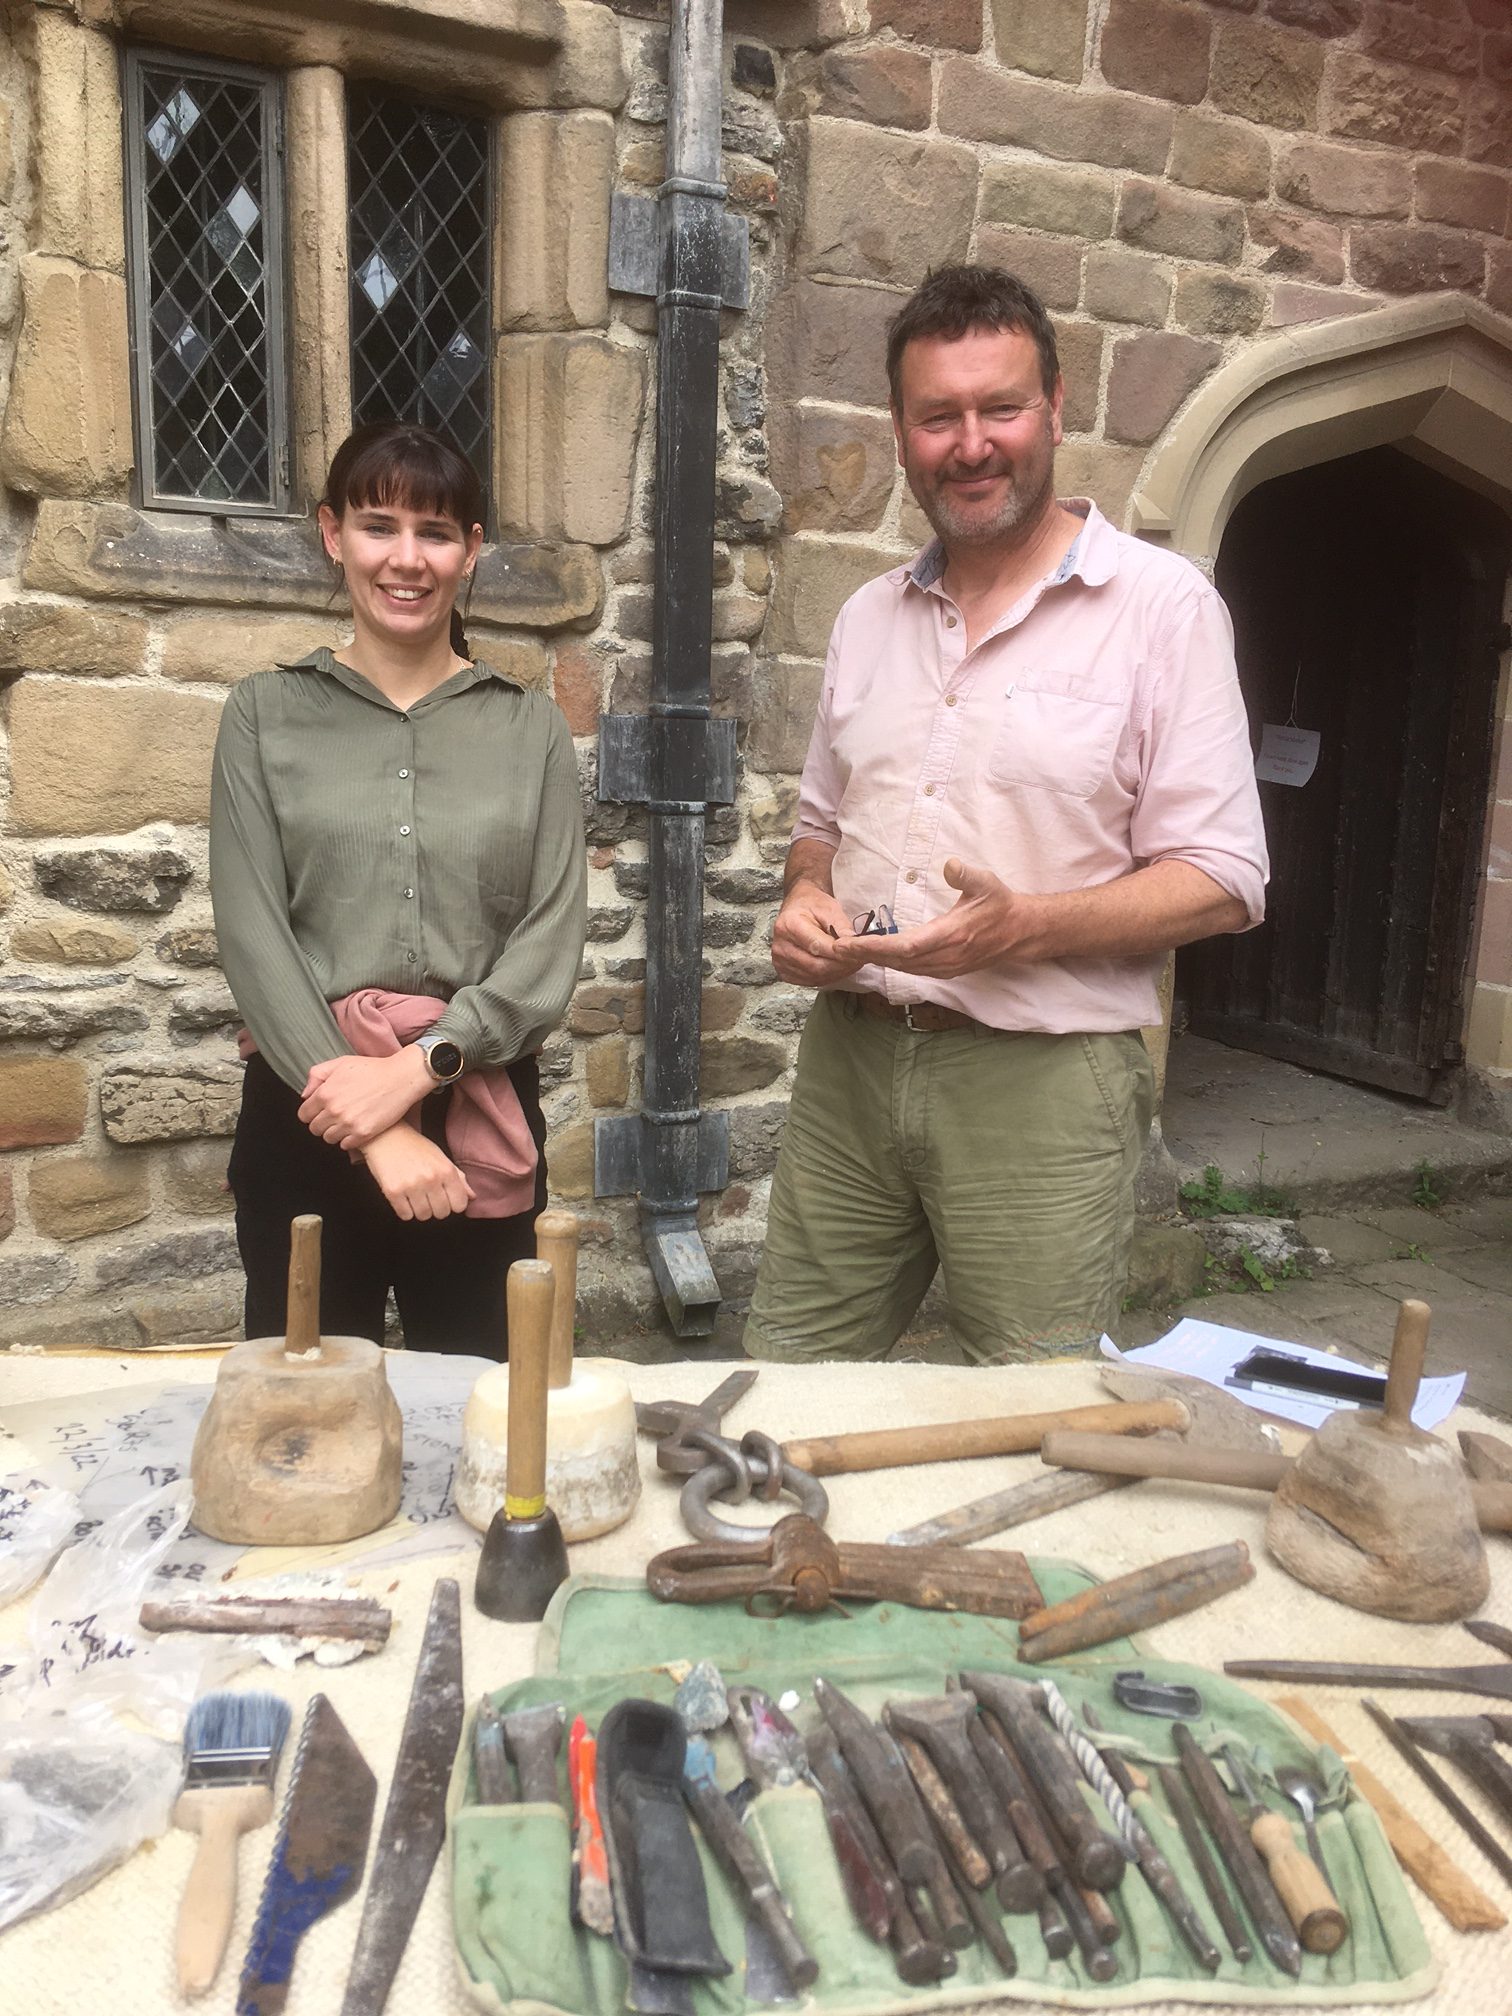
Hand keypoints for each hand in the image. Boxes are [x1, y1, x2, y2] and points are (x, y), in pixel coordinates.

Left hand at [299, 1050, 431, 1149]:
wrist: (401, 1078)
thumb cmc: (373, 1069)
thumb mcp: (341, 1063)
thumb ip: (317, 1075)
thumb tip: (306, 1094)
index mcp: (325, 1093)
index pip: (304, 1115)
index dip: (311, 1112)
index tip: (320, 1111)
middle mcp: (334, 1110)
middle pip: (315, 1129)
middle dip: (322, 1123)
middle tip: (335, 1116)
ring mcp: (348, 1124)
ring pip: (329, 1138)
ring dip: (335, 1132)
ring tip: (347, 1122)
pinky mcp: (363, 1133)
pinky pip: (345, 1145)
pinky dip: (349, 1139)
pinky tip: (356, 1128)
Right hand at [361, 1122, 473, 1220]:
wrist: (385, 1136)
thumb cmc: (415, 1147)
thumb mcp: (441, 1158)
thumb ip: (459, 1179)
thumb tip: (472, 1197)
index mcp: (446, 1170)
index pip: (460, 1205)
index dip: (452, 1204)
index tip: (444, 1197)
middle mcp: (431, 1179)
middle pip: (442, 1213)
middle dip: (435, 1208)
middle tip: (427, 1195)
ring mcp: (412, 1186)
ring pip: (423, 1216)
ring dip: (419, 1209)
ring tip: (414, 1194)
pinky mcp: (393, 1191)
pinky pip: (405, 1215)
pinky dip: (404, 1210)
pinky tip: (402, 1196)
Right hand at [771, 878, 869, 985]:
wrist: (798, 908)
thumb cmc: (812, 906)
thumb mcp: (830, 908)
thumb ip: (841, 927)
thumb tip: (854, 945)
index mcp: (789, 925)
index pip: (817, 946)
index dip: (840, 953)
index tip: (858, 954)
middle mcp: (780, 946)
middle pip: (816, 966)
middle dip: (841, 966)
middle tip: (859, 960)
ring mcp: (780, 961)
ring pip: (815, 977)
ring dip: (837, 973)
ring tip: (851, 963)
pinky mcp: (785, 972)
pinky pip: (810, 982)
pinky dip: (828, 977)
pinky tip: (838, 968)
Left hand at [853, 858, 1042, 978]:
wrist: (1020, 933)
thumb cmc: (1000, 904)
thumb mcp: (987, 882)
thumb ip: (966, 874)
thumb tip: (949, 864)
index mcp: (951, 935)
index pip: (905, 946)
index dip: (875, 947)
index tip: (849, 943)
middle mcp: (945, 957)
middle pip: (896, 961)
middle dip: (864, 955)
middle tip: (834, 947)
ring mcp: (945, 967)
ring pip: (902, 968)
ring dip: (874, 961)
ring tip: (846, 952)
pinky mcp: (945, 971)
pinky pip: (911, 971)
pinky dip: (889, 964)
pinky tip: (874, 956)